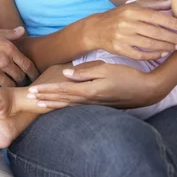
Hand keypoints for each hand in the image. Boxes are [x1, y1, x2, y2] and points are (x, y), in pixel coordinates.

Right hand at [0, 24, 38, 87]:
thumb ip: (10, 34)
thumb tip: (22, 31)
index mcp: (8, 49)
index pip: (27, 65)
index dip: (33, 73)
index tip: (35, 77)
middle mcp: (3, 62)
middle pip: (20, 78)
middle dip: (22, 81)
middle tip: (23, 84)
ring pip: (8, 86)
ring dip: (10, 88)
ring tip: (10, 90)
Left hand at [27, 62, 163, 108]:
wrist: (147, 90)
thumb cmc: (128, 76)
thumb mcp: (107, 69)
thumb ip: (86, 72)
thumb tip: (66, 73)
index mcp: (89, 90)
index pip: (62, 91)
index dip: (47, 91)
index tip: (32, 91)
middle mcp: (89, 100)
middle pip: (63, 100)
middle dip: (45, 98)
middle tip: (29, 98)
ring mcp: (95, 105)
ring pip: (69, 105)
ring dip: (53, 104)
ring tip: (39, 105)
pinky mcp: (101, 105)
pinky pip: (78, 107)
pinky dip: (66, 107)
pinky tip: (62, 107)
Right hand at [85, 0, 176, 59]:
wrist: (95, 29)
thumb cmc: (118, 16)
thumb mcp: (133, 6)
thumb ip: (153, 4)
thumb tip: (172, 2)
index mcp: (132, 11)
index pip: (156, 16)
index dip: (172, 22)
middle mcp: (127, 23)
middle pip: (155, 31)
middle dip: (173, 37)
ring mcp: (123, 37)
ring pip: (149, 44)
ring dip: (166, 46)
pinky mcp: (120, 49)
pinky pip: (140, 54)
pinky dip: (153, 55)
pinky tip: (163, 53)